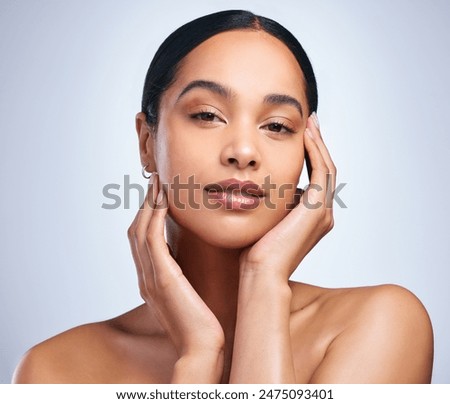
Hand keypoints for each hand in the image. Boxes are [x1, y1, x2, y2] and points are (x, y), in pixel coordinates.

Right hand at [127, 174, 224, 358]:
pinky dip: (155, 218)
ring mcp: (149, 278)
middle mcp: (144, 277)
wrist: (201, 348)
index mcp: (150, 280)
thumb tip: (192, 258)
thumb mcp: (189, 295)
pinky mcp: (162, 279)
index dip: (147, 214)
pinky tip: (165, 201)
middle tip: (155, 180)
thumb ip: (183, 276)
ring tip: (159, 183)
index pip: (142, 239)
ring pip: (140, 230)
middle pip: (136, 229)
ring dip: (148, 204)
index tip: (159, 193)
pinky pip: (152, 240)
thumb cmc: (201, 324)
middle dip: (145, 203)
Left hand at [239, 115, 336, 279]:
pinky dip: (315, 152)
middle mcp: (322, 213)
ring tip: (310, 123)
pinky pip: (320, 171)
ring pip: (326, 167)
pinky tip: (305, 136)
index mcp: (312, 217)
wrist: (260, 272)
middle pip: (325, 170)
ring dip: (319, 144)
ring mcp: (322, 211)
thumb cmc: (256, 251)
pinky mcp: (316, 209)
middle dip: (318, 144)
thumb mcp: (266, 220)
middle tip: (311, 122)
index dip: (311, 155)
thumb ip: (272, 204)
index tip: (301, 136)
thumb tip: (261, 188)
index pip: (315, 178)